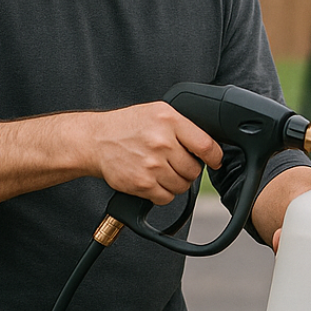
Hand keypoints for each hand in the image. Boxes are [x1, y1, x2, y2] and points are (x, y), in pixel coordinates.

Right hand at [87, 102, 222, 203]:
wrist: (95, 140)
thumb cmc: (128, 126)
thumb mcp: (159, 112)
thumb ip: (184, 126)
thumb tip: (209, 146)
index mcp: (169, 120)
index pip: (206, 145)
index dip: (215, 157)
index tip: (214, 160)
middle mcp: (161, 142)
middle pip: (194, 170)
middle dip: (189, 169)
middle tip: (175, 162)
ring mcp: (151, 164)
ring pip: (182, 185)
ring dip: (176, 182)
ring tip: (162, 170)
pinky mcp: (141, 183)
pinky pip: (166, 198)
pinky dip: (162, 193)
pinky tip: (153, 179)